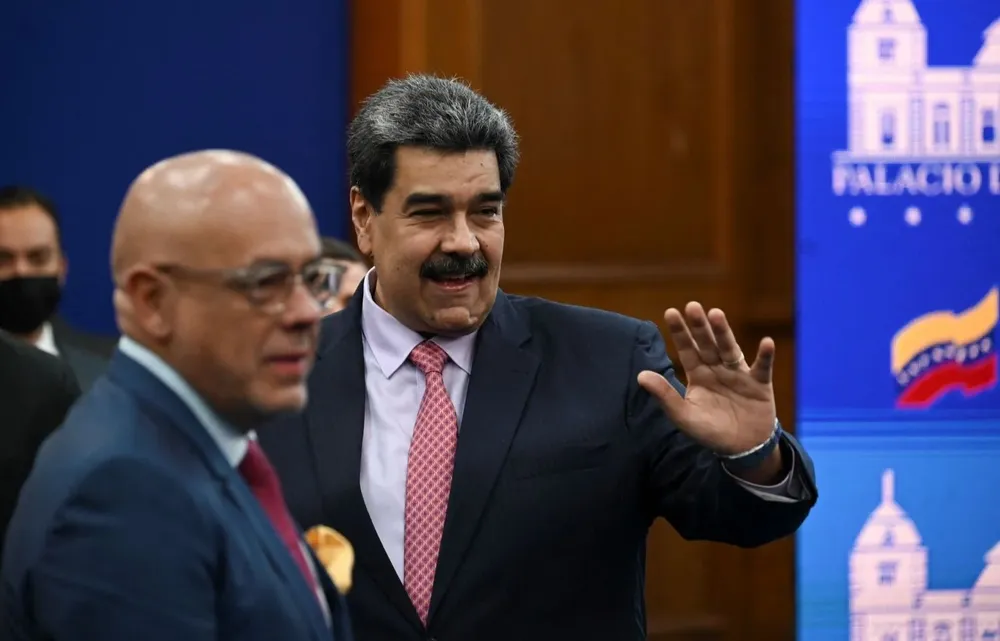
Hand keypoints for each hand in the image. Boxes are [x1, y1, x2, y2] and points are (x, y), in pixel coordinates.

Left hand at [637, 302, 776, 455]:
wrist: (742, 448)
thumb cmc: (710, 431)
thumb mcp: (683, 415)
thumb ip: (665, 395)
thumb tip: (640, 375)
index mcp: (698, 375)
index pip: (687, 350)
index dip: (679, 332)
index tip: (670, 312)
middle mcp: (718, 369)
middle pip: (708, 344)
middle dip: (700, 326)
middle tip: (692, 306)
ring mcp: (739, 374)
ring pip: (730, 349)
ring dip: (724, 333)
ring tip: (716, 314)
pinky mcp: (760, 384)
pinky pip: (763, 368)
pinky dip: (765, 356)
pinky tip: (766, 342)